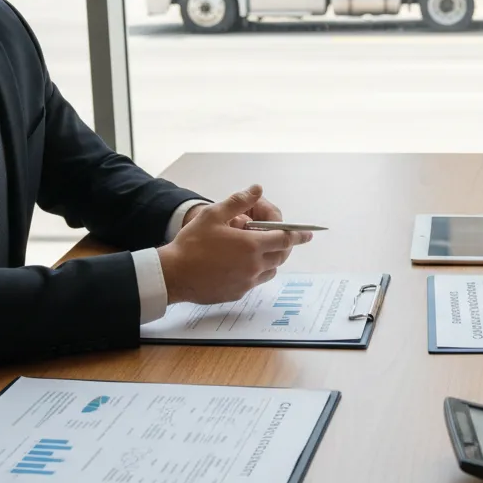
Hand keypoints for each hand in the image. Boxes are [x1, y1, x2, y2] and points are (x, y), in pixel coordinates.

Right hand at [159, 185, 311, 304]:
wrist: (173, 275)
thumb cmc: (191, 244)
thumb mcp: (213, 214)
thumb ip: (239, 201)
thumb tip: (257, 189)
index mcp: (251, 245)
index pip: (285, 239)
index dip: (299, 235)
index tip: (309, 234)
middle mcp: (254, 266)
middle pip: (280, 255)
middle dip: (282, 245)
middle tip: (275, 237)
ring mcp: (246, 282)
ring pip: (270, 270)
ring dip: (269, 259)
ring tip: (255, 250)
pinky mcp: (237, 293)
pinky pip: (255, 282)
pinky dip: (255, 272)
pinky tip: (239, 265)